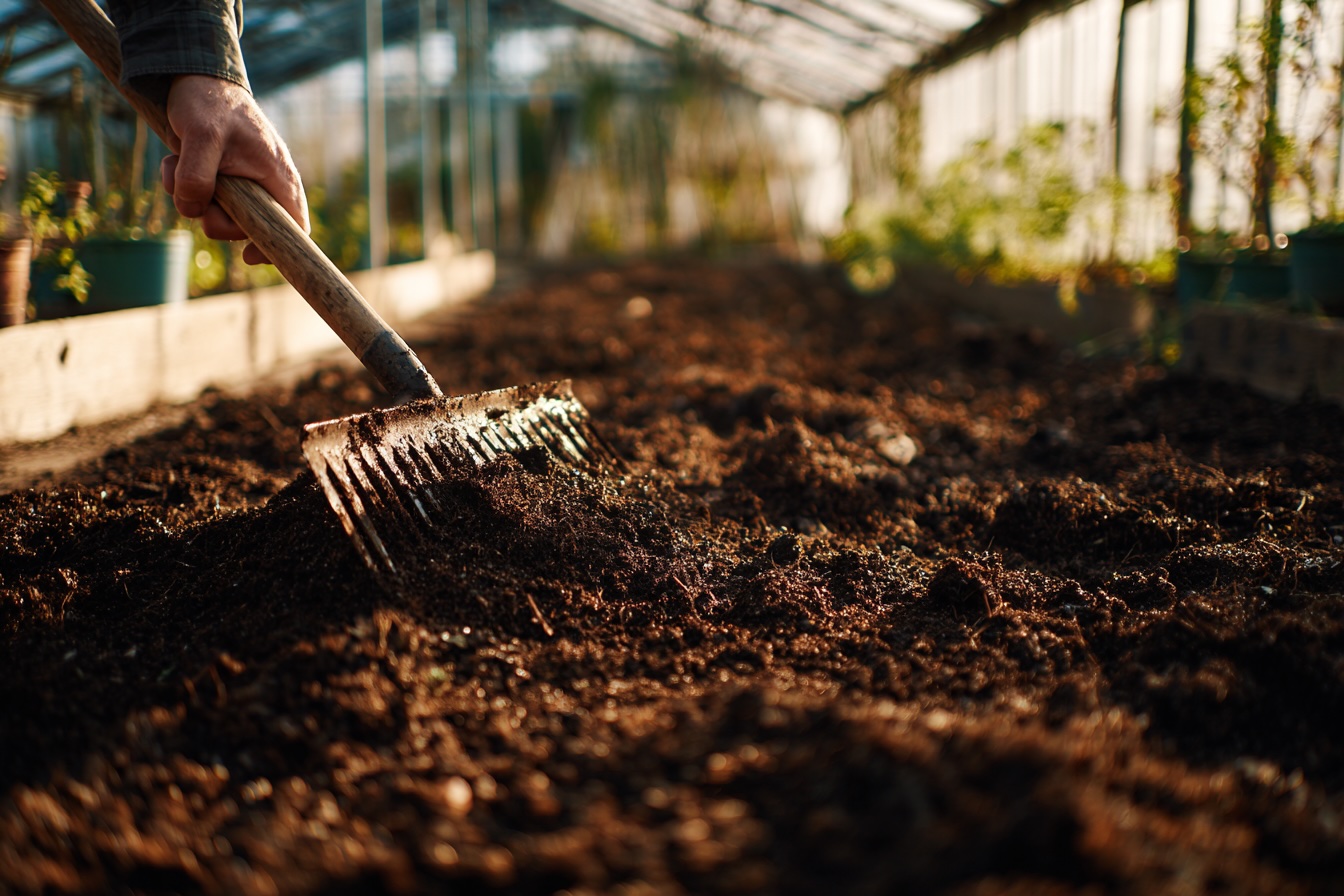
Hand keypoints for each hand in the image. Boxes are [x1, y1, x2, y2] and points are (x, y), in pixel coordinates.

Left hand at [161, 74, 308, 264]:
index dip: (277, 247)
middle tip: (194, 192)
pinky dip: (181, 186)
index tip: (247, 256)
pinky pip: (200, 200)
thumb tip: (192, 212)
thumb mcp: (202, 136)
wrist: (194, 77)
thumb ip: (197, 177)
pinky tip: (176, 159)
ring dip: (190, 196)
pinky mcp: (220, 180)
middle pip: (245, 228)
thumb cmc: (210, 103)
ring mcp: (241, 184)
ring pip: (216, 214)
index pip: (294, 226)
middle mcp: (264, 185)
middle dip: (213, 215)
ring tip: (179, 161)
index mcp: (277, 177)